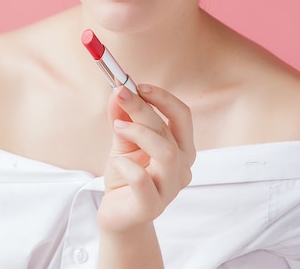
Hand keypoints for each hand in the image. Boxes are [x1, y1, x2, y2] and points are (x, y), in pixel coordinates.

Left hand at [97, 83, 195, 232]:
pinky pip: (142, 180)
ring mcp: (169, 188)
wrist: (117, 214)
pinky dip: (126, 165)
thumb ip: (123, 117)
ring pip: (165, 152)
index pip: (183, 115)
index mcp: (181, 148)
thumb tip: (118, 91)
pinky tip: (117, 163)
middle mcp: (182, 167)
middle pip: (169, 129)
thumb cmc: (126, 175)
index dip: (163, 98)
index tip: (138, 85)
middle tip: (121, 94)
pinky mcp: (151, 206)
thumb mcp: (124, 140)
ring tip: (117, 127)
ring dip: (138, 132)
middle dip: (143, 107)